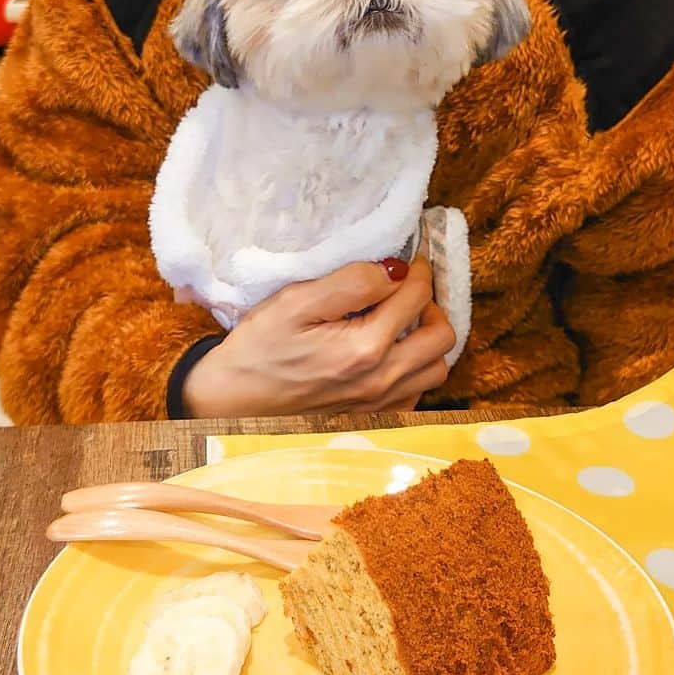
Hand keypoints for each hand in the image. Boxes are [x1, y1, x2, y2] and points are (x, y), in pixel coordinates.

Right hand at [182, 257, 455, 415]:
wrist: (232, 401)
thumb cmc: (258, 349)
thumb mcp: (295, 302)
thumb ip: (351, 283)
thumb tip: (394, 269)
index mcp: (365, 348)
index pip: (416, 296)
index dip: (415, 269)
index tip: (407, 256)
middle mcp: (381, 379)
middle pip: (441, 335)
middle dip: (430, 303)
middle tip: (406, 288)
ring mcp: (380, 404)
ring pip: (437, 367)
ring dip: (428, 339)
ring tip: (401, 321)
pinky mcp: (373, 418)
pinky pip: (417, 393)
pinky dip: (415, 369)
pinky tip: (390, 354)